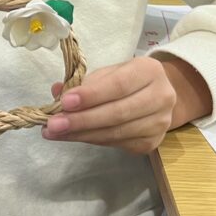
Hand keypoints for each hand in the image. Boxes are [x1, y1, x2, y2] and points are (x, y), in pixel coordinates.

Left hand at [43, 57, 179, 154]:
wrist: (156, 97)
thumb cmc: (126, 80)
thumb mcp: (108, 73)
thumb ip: (85, 82)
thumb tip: (56, 91)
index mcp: (149, 71)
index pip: (118, 85)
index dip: (91, 95)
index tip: (65, 102)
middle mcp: (162, 97)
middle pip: (117, 113)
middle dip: (81, 120)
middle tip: (53, 124)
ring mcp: (160, 123)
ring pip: (116, 132)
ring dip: (82, 134)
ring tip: (55, 133)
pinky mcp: (152, 143)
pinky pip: (117, 143)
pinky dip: (92, 140)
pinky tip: (73, 136)